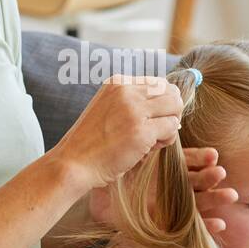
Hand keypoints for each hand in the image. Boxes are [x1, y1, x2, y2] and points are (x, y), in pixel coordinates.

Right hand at [52, 74, 182, 190]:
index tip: (150, 120)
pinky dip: (166, 140)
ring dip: (169, 126)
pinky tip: (148, 149)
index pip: (158, 83)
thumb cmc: (92, 143)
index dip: (160, 104)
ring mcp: (134, 110)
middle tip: (157, 131)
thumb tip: (172, 105)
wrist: (73, 164)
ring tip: (152, 141)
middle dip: (170, 112)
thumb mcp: (109, 109)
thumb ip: (133, 102)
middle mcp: (126, 90)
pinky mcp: (142, 131)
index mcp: (118, 83)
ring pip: (175, 106)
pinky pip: (172, 128)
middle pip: (171, 91)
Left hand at [88, 147, 238, 236]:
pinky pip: (191, 226)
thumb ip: (147, 142)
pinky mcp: (167, 224)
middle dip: (210, 176)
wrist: (95, 200)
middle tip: (219, 172)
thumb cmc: (111, 176)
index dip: (201, 159)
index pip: (189, 161)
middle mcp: (170, 186)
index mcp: (163, 168)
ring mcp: (170, 205)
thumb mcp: (129, 155)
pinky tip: (220, 224)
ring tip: (229, 194)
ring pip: (199, 201)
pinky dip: (207, 226)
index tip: (213, 155)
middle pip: (197, 180)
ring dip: (215, 198)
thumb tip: (164, 125)